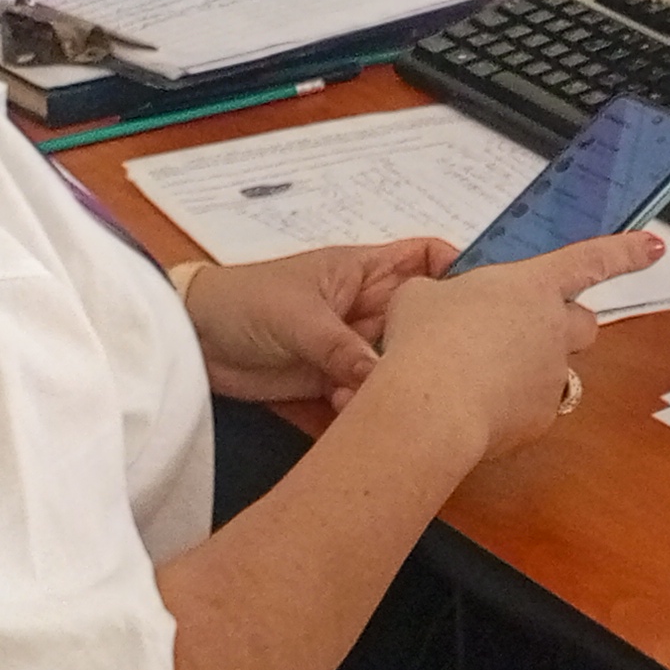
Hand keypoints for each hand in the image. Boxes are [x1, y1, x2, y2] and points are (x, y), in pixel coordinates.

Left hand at [185, 239, 450, 408]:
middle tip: (446, 371)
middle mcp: (367, 307)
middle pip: (419, 320)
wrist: (193, 341)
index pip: (425, 258)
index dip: (456, 270)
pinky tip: (351, 411)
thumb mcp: (299, 319)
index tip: (477, 302)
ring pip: (395, 363)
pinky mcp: (333, 379)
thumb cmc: (246, 303)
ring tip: (384, 397)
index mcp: (365, 271)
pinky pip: (367, 393)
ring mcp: (351, 345)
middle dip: (432, 343)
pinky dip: (366, 405)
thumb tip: (389, 380)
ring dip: (395, 381)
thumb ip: (345, 350)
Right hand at [375, 235, 666, 461]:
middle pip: (585, 324)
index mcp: (532, 285)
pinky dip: (510, 406)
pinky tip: (471, 407)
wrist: (431, 407)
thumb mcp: (418, 296)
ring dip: (530, 369)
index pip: (591, 260)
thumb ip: (440, 291)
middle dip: (564, 326)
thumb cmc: (425, 339)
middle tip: (523, 330)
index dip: (626, 251)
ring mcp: (551, 377)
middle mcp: (554, 329)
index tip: (656, 247)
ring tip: (479, 376)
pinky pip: (532, 408)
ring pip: (557, 369)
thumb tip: (436, 301)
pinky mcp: (539, 420)